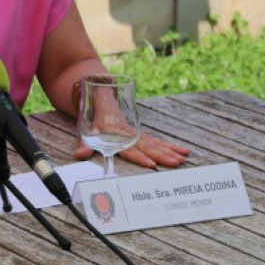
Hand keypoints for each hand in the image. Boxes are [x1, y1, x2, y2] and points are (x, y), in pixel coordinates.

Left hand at [74, 131, 189, 169]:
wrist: (103, 100)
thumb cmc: (95, 121)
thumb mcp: (87, 131)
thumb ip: (85, 144)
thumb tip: (80, 155)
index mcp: (117, 134)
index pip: (128, 148)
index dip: (139, 156)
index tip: (150, 164)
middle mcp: (130, 134)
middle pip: (146, 146)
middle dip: (161, 155)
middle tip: (175, 163)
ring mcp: (138, 134)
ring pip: (155, 143)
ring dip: (169, 152)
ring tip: (182, 160)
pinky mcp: (143, 135)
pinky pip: (158, 141)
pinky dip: (171, 146)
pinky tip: (184, 152)